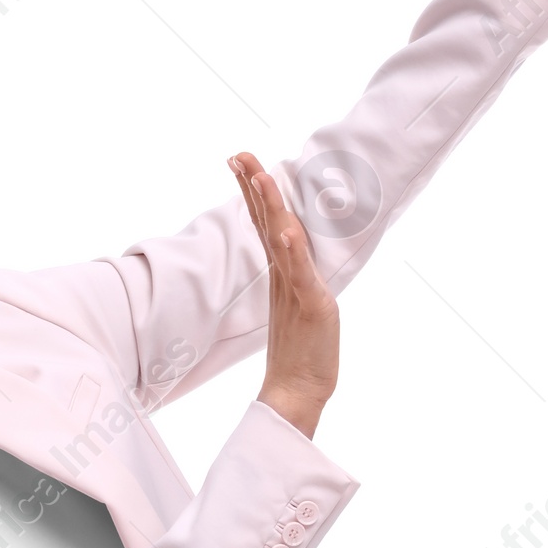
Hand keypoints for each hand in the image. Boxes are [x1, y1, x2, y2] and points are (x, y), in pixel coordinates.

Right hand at [229, 151, 339, 441]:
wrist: (298, 392)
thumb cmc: (301, 353)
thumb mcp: (299, 304)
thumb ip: (294, 276)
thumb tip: (290, 254)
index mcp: (281, 272)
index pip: (265, 222)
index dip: (252, 191)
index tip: (238, 161)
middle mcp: (284, 275)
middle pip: (266, 221)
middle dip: (252, 186)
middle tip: (237, 155)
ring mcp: (294, 288)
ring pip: (280, 239)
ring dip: (269, 206)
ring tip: (259, 176)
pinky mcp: (310, 304)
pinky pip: (299, 273)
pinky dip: (291, 251)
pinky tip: (285, 229)